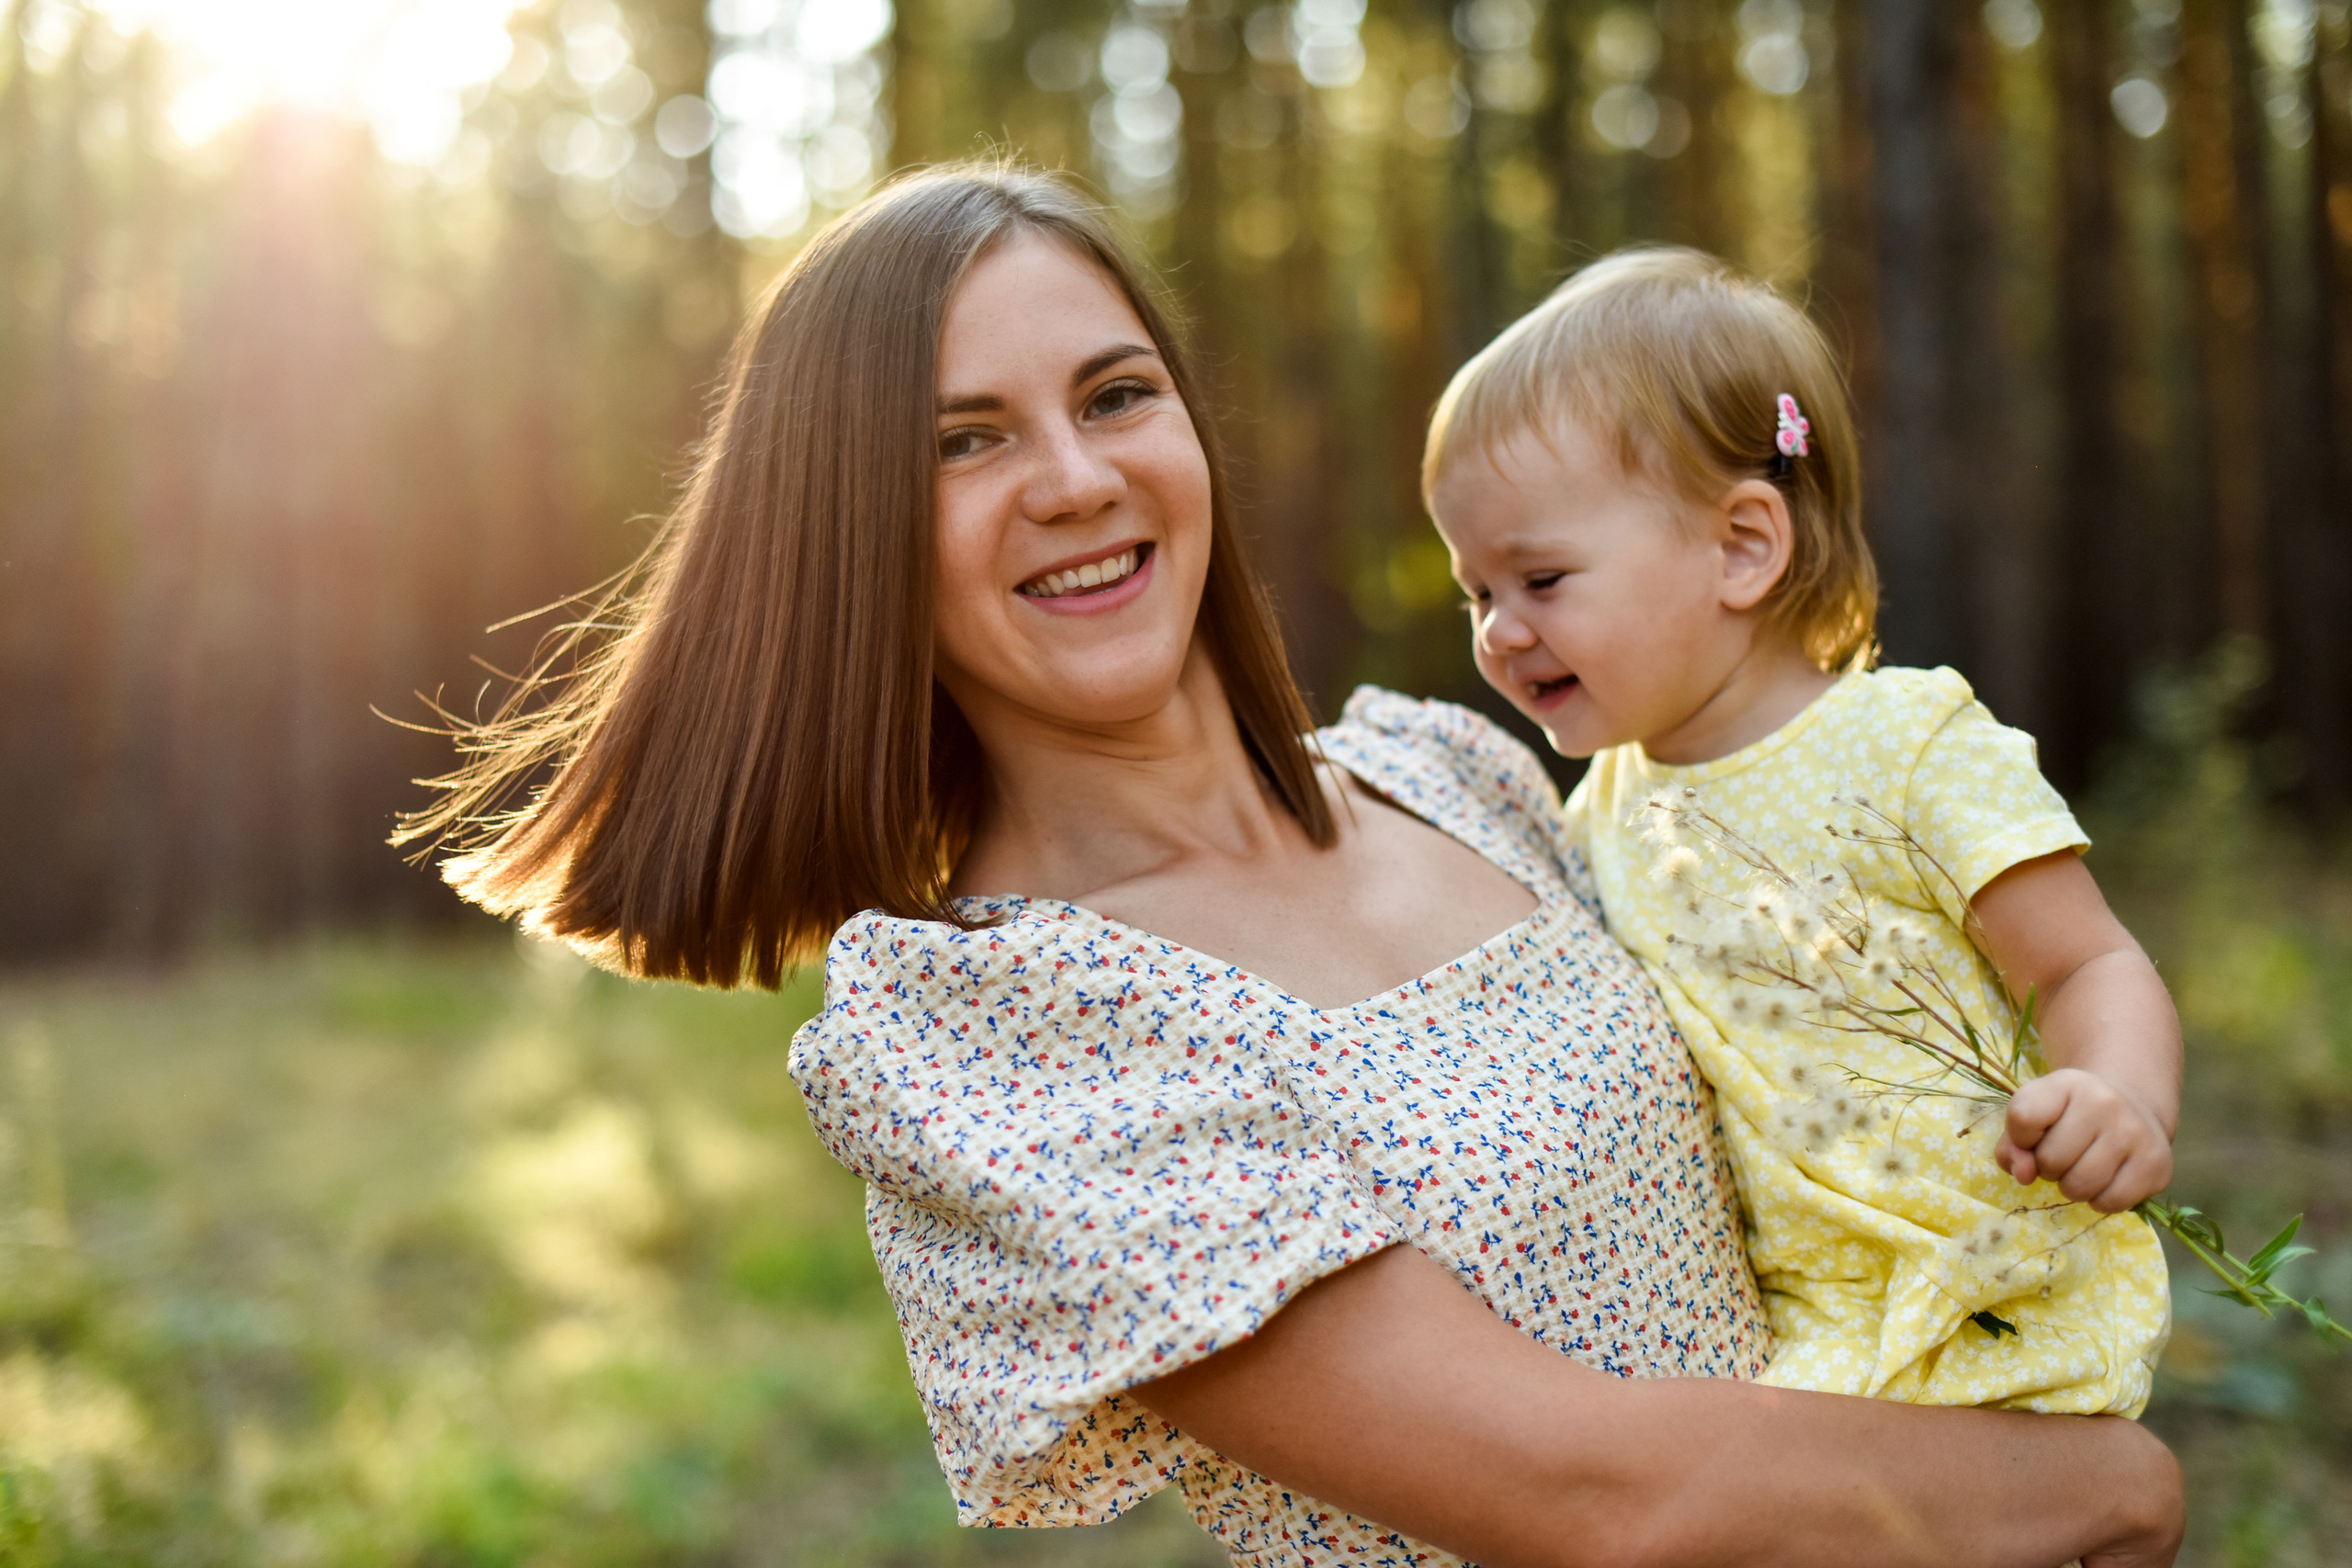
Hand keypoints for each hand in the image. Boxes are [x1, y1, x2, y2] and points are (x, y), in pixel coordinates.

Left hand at [1998, 1068, 2173, 1212]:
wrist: (2131, 1108)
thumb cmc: (2070, 1116)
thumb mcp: (2035, 1115)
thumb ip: (2013, 1145)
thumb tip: (2024, 1175)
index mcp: (2067, 1083)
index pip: (2022, 1118)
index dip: (2019, 1138)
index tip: (2035, 1134)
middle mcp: (2106, 1103)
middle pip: (2050, 1160)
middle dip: (2048, 1167)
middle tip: (2065, 1154)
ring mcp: (2135, 1133)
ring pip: (2079, 1186)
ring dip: (2072, 1187)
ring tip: (2082, 1167)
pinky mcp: (2157, 1165)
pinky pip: (2109, 1203)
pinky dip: (2099, 1201)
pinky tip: (2105, 1180)